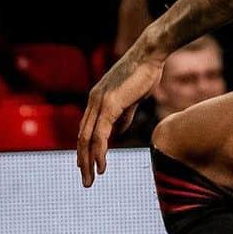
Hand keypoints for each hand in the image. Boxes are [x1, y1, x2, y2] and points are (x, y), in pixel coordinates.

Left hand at [77, 39, 164, 186]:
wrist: (150, 53)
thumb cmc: (146, 71)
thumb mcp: (133, 97)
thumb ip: (124, 115)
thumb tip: (118, 132)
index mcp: (98, 99)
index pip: (86, 129)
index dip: (85, 149)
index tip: (87, 165)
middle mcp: (94, 101)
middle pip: (82, 137)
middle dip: (83, 160)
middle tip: (86, 180)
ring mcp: (99, 102)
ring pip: (88, 138)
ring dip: (88, 161)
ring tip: (91, 179)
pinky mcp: (109, 104)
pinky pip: (100, 134)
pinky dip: (99, 151)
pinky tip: (101, 165)